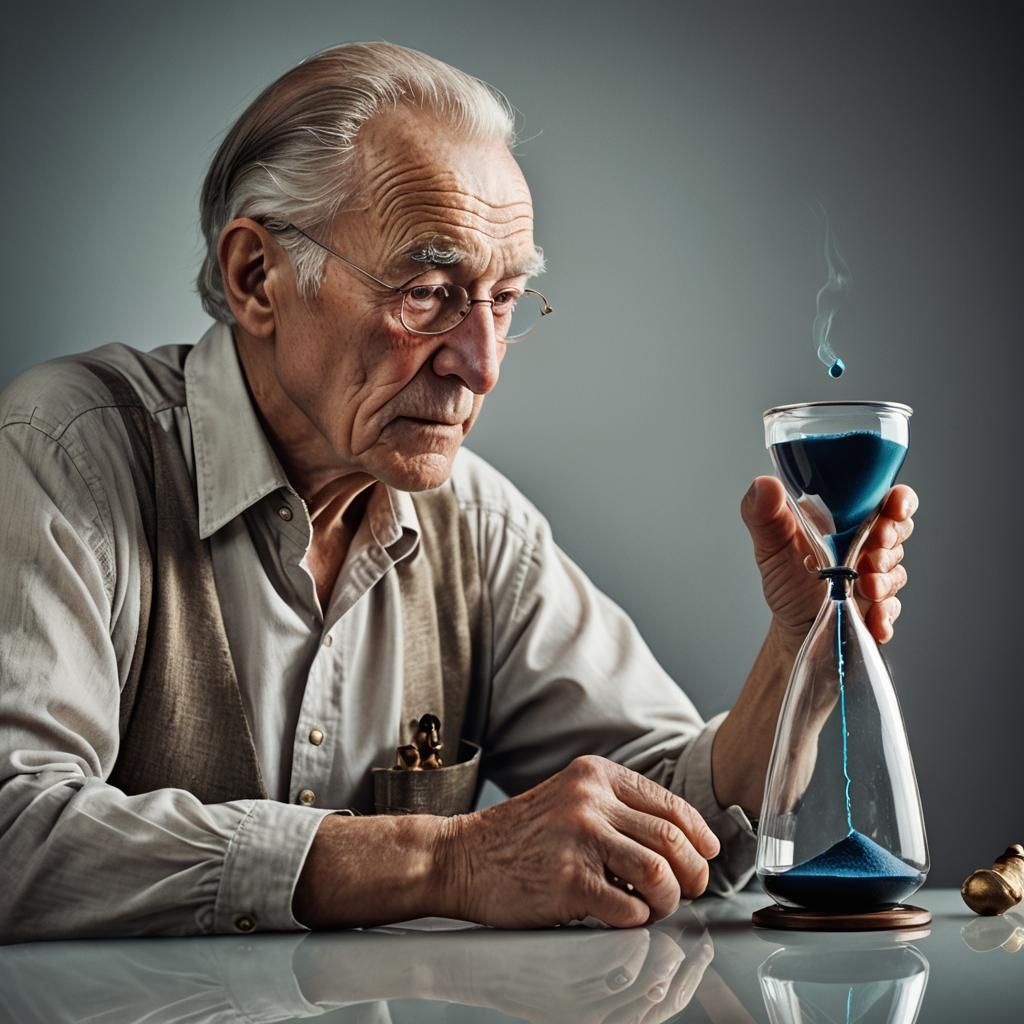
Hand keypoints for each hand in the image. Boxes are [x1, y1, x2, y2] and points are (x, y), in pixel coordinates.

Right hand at [435, 755, 720, 928]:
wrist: (462, 857)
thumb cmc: (519, 835)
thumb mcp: (570, 798)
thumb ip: (616, 808)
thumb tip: (679, 840)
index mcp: (595, 775)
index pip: (669, 804)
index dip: (699, 835)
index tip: (706, 854)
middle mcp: (590, 800)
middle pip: (672, 839)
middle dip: (693, 871)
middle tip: (690, 889)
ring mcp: (579, 838)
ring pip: (659, 873)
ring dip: (668, 899)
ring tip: (655, 906)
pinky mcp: (569, 881)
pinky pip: (629, 908)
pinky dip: (636, 919)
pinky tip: (623, 916)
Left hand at [740, 476, 917, 644]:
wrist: (792, 624)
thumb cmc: (786, 578)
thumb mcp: (769, 544)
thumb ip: (763, 513)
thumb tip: (765, 484)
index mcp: (847, 521)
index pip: (886, 499)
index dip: (899, 499)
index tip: (896, 506)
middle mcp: (867, 544)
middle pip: (899, 530)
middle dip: (890, 539)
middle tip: (870, 553)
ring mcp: (877, 575)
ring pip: (896, 570)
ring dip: (884, 580)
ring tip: (865, 588)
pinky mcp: (880, 606)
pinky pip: (892, 608)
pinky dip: (884, 615)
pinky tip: (872, 619)